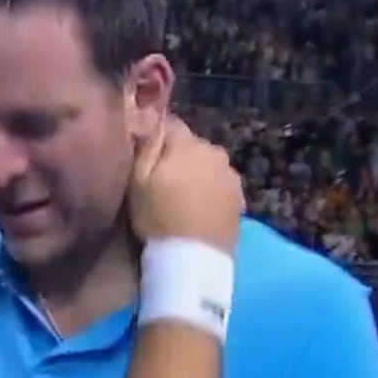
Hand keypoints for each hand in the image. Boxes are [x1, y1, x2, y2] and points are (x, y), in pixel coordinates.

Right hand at [128, 116, 243, 251]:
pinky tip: (199, 208)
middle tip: (162, 182)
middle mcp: (214, 151)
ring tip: (182, 198)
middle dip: (177, 156)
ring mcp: (230, 174)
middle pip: (190, 145)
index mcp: (187, 144)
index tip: (145, 157)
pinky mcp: (240, 196)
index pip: (169, 124)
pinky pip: (219, 183)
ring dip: (196, 173)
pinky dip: (209, 190)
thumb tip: (150, 120)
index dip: (155, 138)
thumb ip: (146, 146)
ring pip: (207, 163)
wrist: (194, 258)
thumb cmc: (159, 218)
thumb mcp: (137, 181)